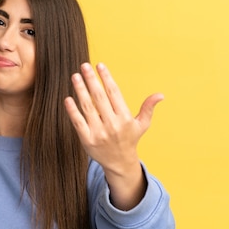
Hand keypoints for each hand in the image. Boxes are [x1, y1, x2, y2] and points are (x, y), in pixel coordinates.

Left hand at [64, 62, 162, 208]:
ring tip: (75, 76)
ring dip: (80, 90)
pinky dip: (72, 110)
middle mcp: (112, 124)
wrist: (119, 163)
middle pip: (99, 97)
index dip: (106, 78)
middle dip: (91, 80)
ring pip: (87, 107)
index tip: (100, 65)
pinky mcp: (87, 140)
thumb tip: (160, 95)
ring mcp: (98, 133)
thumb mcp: (141, 124)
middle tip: (84, 65)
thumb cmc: (129, 139)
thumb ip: (148, 108)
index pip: (114, 93)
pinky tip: (68, 98)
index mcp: (125, 118)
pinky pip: (78, 122)